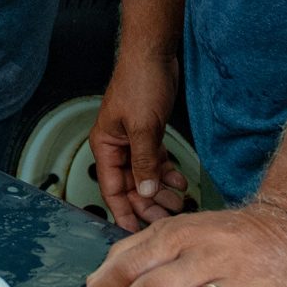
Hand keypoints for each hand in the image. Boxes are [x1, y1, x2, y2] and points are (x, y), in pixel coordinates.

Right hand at [88, 55, 186, 231]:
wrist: (154, 54)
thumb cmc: (141, 83)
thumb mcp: (143, 127)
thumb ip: (144, 162)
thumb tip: (147, 193)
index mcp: (106, 146)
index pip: (111, 189)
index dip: (123, 212)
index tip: (135, 233)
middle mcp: (117, 147)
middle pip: (130, 187)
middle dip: (149, 203)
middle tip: (169, 217)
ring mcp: (134, 141)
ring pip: (145, 177)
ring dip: (161, 191)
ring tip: (180, 201)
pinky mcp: (149, 134)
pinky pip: (156, 162)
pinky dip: (168, 173)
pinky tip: (181, 181)